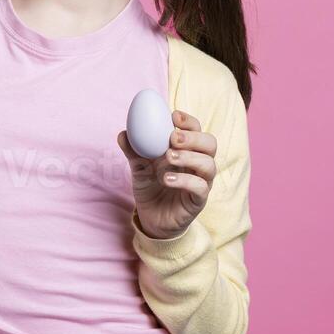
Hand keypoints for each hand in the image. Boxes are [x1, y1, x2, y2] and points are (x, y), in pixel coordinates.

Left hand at [117, 109, 216, 239]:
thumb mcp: (139, 166)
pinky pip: (201, 188)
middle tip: (173, 138)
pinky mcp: (198, 201)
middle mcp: (198, 164)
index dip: (189, 121)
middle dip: (193, 137)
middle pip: (210, 144)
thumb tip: (123, 133)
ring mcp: (201, 182)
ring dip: (189, 157)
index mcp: (187, 150)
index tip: (174, 115)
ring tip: (168, 158)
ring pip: (209, 164)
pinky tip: (167, 179)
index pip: (197, 130)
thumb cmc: (150, 187)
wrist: (151, 218)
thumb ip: (133, 150)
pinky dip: (185, 181)